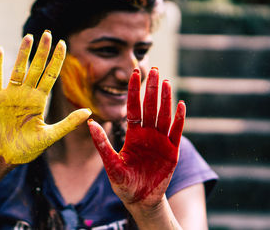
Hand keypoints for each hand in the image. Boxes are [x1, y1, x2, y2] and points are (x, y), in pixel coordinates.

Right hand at [0, 31, 90, 163]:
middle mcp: (26, 94)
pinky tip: (0, 50)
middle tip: (48, 34)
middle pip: (36, 68)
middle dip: (42, 52)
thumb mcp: (50, 136)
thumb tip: (89, 112)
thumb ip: (68, 124)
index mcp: (39, 100)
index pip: (50, 75)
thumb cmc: (26, 148)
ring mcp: (10, 95)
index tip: (63, 44)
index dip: (56, 60)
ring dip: (23, 54)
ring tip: (29, 37)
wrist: (4, 158)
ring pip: (18, 69)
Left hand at [88, 68, 185, 207]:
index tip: (133, 73)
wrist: (140, 200)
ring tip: (165, 82)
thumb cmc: (123, 183)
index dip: (133, 91)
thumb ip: (101, 143)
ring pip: (164, 115)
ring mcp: (161, 141)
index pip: (133, 107)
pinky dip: (179, 119)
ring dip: (165, 99)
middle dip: (151, 88)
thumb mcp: (110, 163)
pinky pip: (176, 132)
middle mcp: (147, 134)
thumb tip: (89, 123)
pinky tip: (180, 105)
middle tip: (153, 69)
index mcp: (133, 134)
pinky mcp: (172, 151)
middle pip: (150, 107)